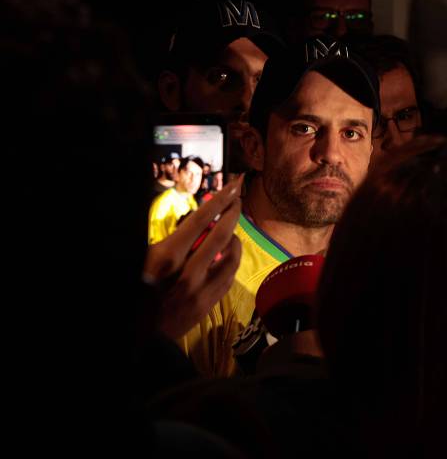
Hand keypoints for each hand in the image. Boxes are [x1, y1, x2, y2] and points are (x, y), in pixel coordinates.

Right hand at [144, 174, 243, 338]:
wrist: (137, 334)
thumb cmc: (134, 289)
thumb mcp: (144, 258)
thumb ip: (169, 241)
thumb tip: (192, 223)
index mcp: (168, 258)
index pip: (200, 221)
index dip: (218, 201)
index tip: (232, 187)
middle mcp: (189, 273)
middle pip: (222, 236)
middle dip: (232, 213)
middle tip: (237, 199)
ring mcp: (201, 292)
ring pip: (231, 259)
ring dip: (235, 241)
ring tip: (231, 233)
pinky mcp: (206, 307)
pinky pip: (228, 280)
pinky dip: (230, 264)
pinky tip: (226, 259)